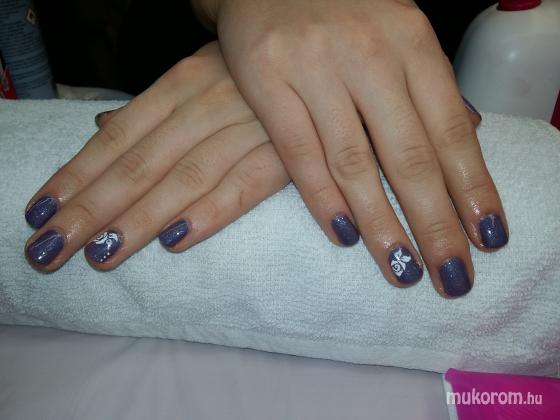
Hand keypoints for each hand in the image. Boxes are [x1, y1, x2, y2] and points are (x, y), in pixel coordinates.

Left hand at [24, 42, 288, 270]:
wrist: (321, 64)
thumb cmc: (252, 75)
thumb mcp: (199, 76)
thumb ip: (152, 110)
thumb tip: (101, 127)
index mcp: (181, 82)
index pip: (117, 136)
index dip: (77, 175)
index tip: (41, 213)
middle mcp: (208, 101)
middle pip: (140, 163)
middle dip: (92, 209)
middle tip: (51, 249)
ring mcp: (249, 126)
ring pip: (185, 177)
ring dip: (140, 219)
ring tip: (101, 255)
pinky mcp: (288, 153)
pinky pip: (246, 185)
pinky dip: (211, 212)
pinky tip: (175, 240)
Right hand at [192, 0, 506, 296]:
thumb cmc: (341, 12)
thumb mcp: (396, 33)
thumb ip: (425, 87)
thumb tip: (469, 137)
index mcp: (410, 43)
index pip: (451, 128)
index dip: (472, 188)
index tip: (489, 238)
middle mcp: (368, 56)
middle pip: (409, 155)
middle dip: (435, 223)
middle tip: (452, 276)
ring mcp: (315, 69)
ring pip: (355, 162)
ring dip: (382, 224)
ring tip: (404, 271)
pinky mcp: (267, 83)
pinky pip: (299, 152)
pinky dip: (322, 197)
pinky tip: (344, 235)